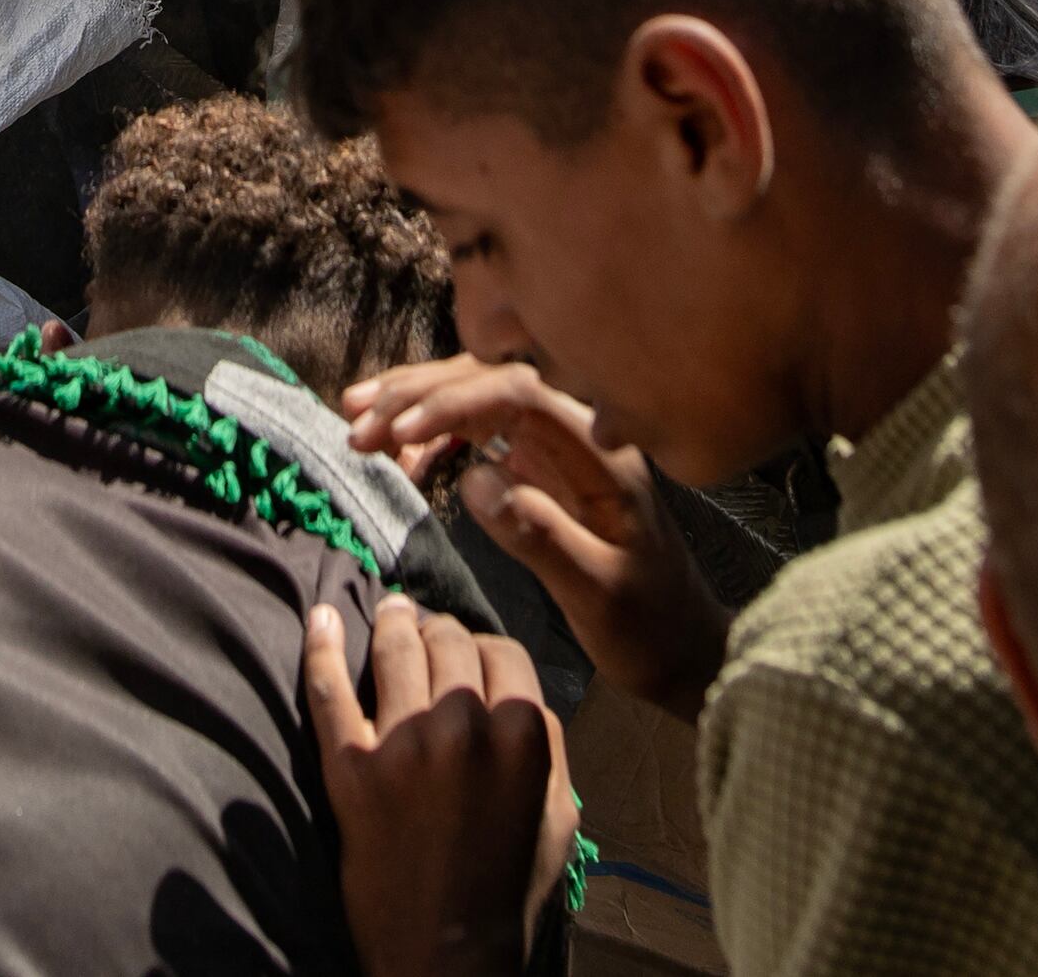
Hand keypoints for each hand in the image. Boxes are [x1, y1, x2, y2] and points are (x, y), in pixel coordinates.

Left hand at [305, 596, 575, 976]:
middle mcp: (464, 727)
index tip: (469, 649)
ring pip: (394, 650)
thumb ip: (548, 747)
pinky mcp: (351, 770)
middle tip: (427, 628)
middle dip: (440, 629)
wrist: (448, 954)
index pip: (501, 649)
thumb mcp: (559, 816)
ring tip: (389, 610)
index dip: (484, 644)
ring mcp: (404, 745)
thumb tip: (523, 697)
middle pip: (449, 641)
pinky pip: (328, 692)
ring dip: (392, 621)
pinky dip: (321, 646)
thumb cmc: (509, 890)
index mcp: (523, 733)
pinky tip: (320, 616)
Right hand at [345, 356, 728, 711]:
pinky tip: (400, 455)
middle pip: (491, 385)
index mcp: (600, 453)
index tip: (397, 431)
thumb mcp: (597, 592)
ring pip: (480, 405)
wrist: (682, 653)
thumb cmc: (647, 627)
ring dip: (419, 410)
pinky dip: (436, 438)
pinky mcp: (543, 473)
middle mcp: (579, 437)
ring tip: (358, 426)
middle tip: (355, 423)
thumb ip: (540, 534)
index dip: (453, 403)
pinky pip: (482, 435)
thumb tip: (474, 479)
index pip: (518, 394)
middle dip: (419, 397)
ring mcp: (559, 452)